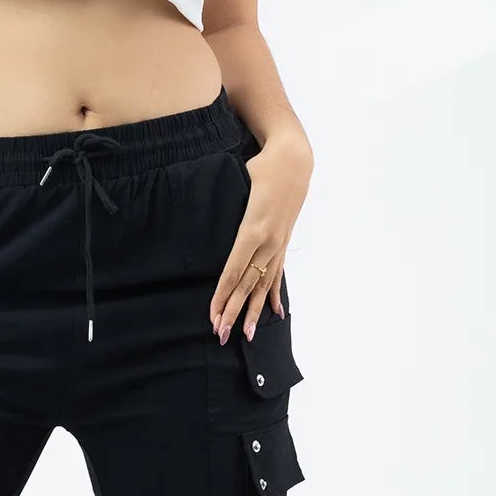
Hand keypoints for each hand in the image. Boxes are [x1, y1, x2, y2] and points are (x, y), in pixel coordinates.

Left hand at [210, 130, 312, 343]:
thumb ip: (224, 200)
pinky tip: (275, 313)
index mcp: (253, 230)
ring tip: (245, 334)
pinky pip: (278, 274)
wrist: (295, 160)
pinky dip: (275, 295)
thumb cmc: (262, 167)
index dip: (221, 295)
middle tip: (221, 335)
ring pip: (263, 285)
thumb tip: (201, 207)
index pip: (232, 271)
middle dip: (232, 311)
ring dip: (253, 311)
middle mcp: (267, 243)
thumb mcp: (240, 181)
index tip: (212, 315)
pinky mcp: (283, 243)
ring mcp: (277, 245)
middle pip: (246, 285)